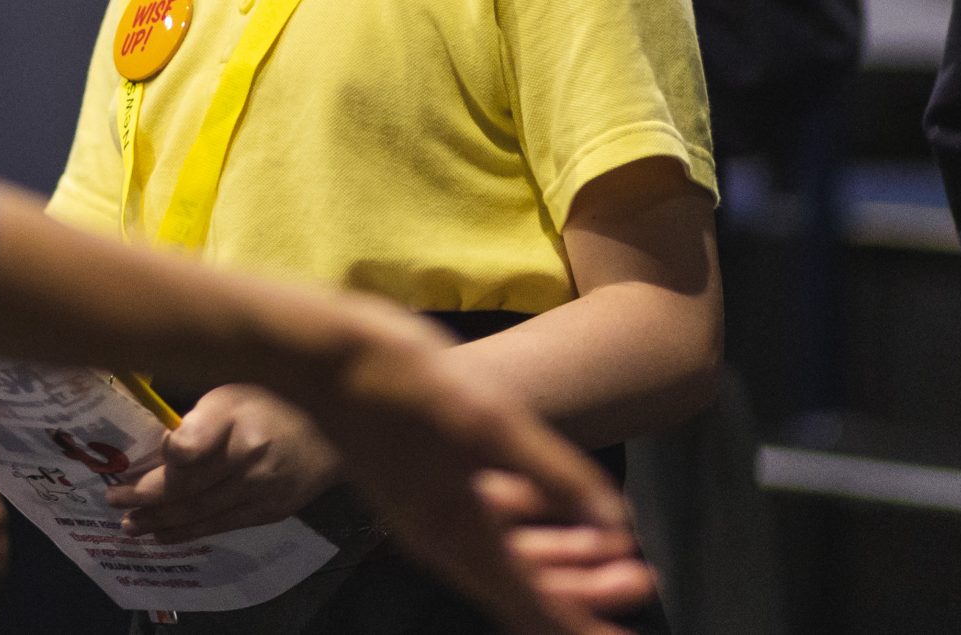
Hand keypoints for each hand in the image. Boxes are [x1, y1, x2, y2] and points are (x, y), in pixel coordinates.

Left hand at [105, 384, 339, 541]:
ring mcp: (263, 490)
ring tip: (131, 526)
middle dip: (144, 499)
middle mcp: (249, 459)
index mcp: (236, 420)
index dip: (153, 467)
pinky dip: (191, 532)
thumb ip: (200, 420)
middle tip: (113, 501)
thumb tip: (165, 447)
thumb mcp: (232, 389)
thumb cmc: (274, 396)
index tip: (122, 471)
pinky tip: (166, 535)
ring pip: (201, 514)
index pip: (183, 453)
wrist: (336, 423)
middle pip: (186, 488)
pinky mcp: (273, 510)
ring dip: (161, 523)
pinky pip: (224, 526)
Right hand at [290, 302, 655, 633]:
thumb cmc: (397, 384)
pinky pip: (485, 519)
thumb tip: (613, 523)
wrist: (318, 353)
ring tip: (612, 546)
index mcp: (458, 534)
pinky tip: (545, 501)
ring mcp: (430, 508)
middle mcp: (443, 535)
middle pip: (524, 585)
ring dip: (562, 554)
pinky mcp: (422, 480)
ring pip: (508, 552)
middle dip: (585, 587)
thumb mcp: (488, 423)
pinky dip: (526, 519)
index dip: (582, 624)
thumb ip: (554, 475)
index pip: (532, 606)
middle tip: (641, 579)